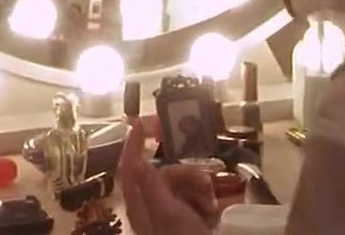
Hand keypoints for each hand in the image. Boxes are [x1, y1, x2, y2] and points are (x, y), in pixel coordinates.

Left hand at [118, 117, 215, 234]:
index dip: (132, 145)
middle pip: (162, 175)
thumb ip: (153, 187)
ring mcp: (169, 217)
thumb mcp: (169, 215)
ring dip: (199, 189)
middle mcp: (151, 210)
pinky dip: (205, 201)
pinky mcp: (185, 223)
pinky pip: (193, 200)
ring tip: (212, 206)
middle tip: (205, 184)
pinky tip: (213, 212)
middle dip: (185, 174)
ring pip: (181, 186)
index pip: (130, 169)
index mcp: (140, 207)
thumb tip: (139, 160)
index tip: (141, 121)